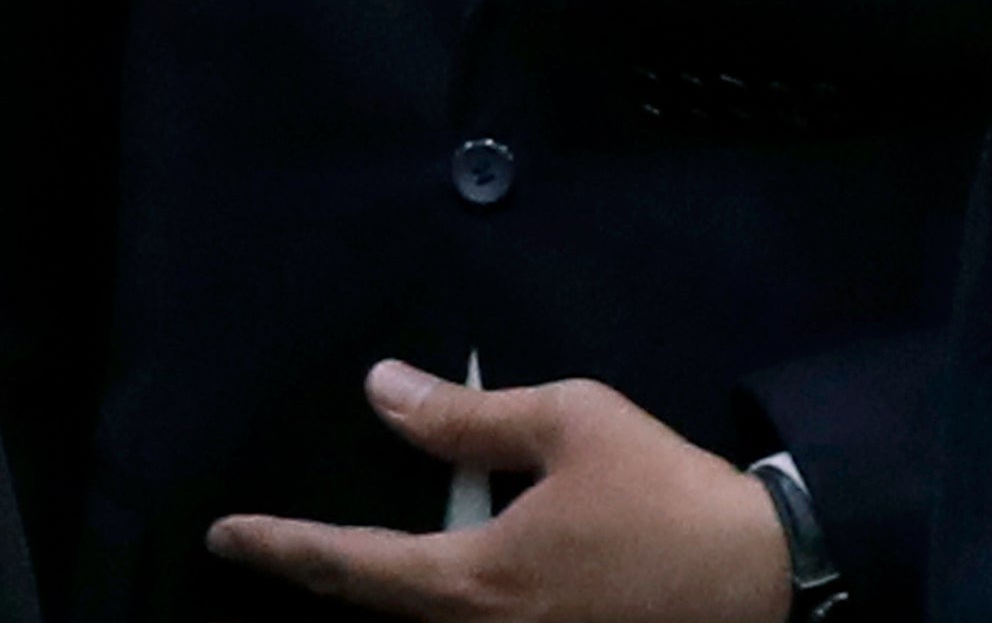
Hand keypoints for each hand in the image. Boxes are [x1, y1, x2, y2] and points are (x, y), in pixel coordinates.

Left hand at [208, 363, 789, 621]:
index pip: (351, 567)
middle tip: (264, 549)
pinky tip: (428, 582)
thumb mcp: (570, 424)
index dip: (282, 549)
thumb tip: (381, 390)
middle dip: (316, 578)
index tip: (226, 536)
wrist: (764, 575)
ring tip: (332, 563)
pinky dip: (432, 607)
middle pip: (377, 613)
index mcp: (476, 582)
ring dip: (374, 597)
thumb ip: (467, 417)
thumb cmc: (666, 496)